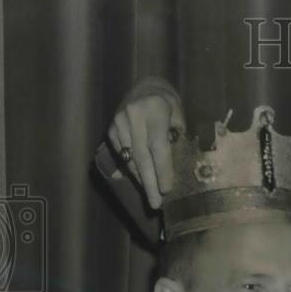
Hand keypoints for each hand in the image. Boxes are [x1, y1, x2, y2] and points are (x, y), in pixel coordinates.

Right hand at [107, 76, 185, 207]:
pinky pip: (123, 156)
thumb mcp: (179, 116)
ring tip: (152, 197)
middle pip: (142, 156)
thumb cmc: (169, 105)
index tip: (167, 190)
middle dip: (150, 183)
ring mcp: (119, 122)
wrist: (146, 87)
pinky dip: (133, 170)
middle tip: (156, 204)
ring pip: (130, 158)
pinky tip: (142, 182)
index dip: (162, 169)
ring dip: (141, 180)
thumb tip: (177, 166)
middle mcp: (133, 115)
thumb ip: (178, 137)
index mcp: (154, 108)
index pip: (158, 145)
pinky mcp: (111, 129)